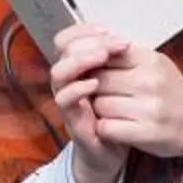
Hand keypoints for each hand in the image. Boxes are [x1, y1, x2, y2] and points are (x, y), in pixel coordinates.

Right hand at [49, 25, 133, 182]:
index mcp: (81, 68)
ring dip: (79, 61)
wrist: (117, 151)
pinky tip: (95, 84)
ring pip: (58, 72)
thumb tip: (123, 39)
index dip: (84, 31)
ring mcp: (69, 100)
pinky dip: (77, 89)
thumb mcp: (124, 83)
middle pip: (62, 50)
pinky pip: (64, 100)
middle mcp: (70, 81)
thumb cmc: (121, 115)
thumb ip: (118, 62)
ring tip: (101, 58)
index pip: (69, 39)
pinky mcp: (72, 120)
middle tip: (110, 44)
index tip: (108, 31)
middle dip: (86, 42)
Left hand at [55, 25, 182, 182]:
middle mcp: (150, 81)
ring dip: (99, 111)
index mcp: (150, 60)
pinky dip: (106, 128)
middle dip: (95, 89)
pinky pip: (106, 127)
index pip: (104, 56)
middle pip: (98, 81)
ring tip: (113, 111)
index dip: (95, 67)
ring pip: (99, 105)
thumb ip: (124, 56)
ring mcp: (149, 108)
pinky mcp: (146, 132)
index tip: (96, 74)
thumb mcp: (155, 64)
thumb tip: (89, 49)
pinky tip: (116, 126)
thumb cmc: (172, 93)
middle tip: (103, 96)